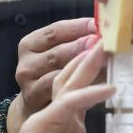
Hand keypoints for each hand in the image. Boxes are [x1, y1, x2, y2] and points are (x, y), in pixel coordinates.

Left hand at [0, 43, 112, 132]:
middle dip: (84, 63)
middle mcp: (50, 115)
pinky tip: (105, 73)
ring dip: (86, 66)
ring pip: (72, 86)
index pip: (65, 103)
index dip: (87, 95)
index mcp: (40, 125)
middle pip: (67, 83)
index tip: (110, 89)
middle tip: (103, 41)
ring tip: (103, 46)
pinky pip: (81, 99)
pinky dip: (92, 83)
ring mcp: (60, 119)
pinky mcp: (69, 125)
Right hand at [7, 17, 96, 132]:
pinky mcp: (36, 99)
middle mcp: (27, 62)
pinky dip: (81, 87)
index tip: (97, 26)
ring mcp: (29, 82)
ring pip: (59, 73)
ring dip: (84, 68)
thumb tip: (102, 33)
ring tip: (105, 64)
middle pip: (57, 53)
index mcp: (30, 44)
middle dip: (83, 48)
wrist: (39, 106)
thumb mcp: (58, 54)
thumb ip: (75, 42)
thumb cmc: (52, 74)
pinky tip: (98, 85)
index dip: (78, 27)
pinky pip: (60, 91)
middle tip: (103, 45)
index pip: (55, 31)